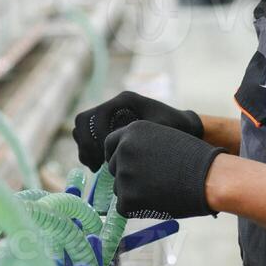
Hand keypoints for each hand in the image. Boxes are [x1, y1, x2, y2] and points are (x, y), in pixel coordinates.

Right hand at [72, 91, 203, 170]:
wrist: (183, 127)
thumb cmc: (175, 128)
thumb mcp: (160, 130)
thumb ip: (141, 136)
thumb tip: (120, 148)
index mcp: (125, 100)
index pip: (99, 114)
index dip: (99, 135)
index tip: (106, 154)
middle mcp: (114, 105)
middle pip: (84, 120)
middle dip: (86, 142)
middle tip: (96, 162)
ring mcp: (109, 114)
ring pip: (81, 128)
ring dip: (84, 147)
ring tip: (95, 165)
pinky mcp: (107, 125)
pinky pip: (87, 136)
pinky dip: (87, 150)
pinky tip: (97, 164)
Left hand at [104, 121, 223, 219]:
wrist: (210, 178)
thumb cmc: (196, 159)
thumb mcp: (164, 138)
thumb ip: (142, 145)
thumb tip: (124, 159)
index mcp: (132, 131)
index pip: (110, 145)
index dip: (117, 157)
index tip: (125, 166)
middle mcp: (123, 149)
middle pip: (114, 168)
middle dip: (128, 176)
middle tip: (152, 182)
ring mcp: (124, 173)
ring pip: (119, 188)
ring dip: (134, 193)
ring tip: (160, 191)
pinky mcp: (127, 198)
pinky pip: (124, 207)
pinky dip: (137, 209)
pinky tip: (157, 203)